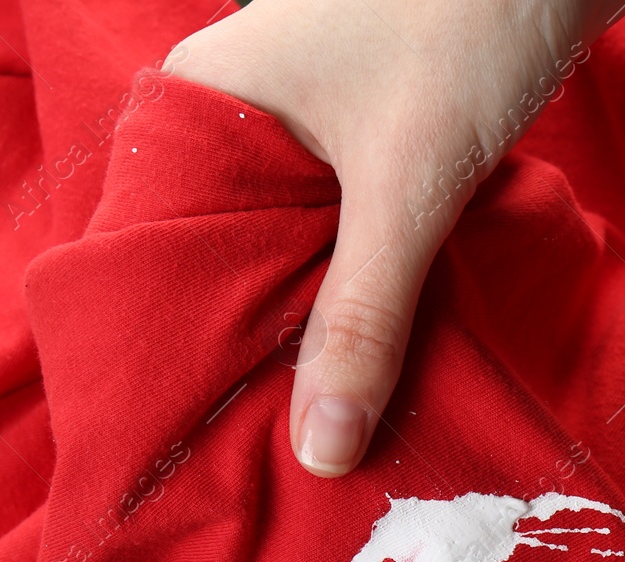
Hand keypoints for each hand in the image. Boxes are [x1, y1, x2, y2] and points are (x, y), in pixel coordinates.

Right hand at [172, 0, 624, 476]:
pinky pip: (341, 230)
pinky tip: (372, 350)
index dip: (179, 347)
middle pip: (225, 259)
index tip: (193, 439)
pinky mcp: (366, 133)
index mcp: (202, 103)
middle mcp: (237, 112)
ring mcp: (303, 121)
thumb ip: (364, 315)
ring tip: (318, 423)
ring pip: (289, 250)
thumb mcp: (409, 184)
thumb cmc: (468, 22)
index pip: (157, 250)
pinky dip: (358, 285)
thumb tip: (321, 449)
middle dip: (254, 349)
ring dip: (313, 323)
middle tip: (264, 455)